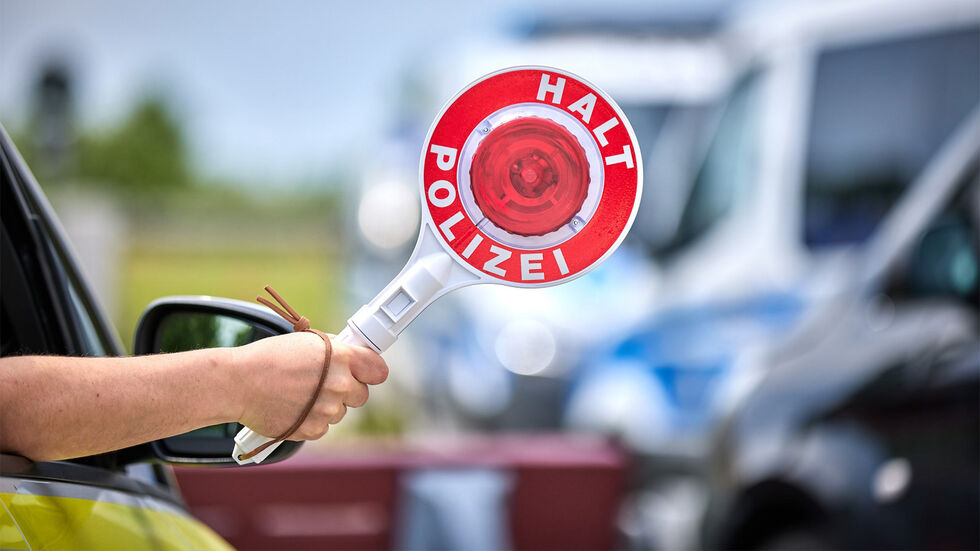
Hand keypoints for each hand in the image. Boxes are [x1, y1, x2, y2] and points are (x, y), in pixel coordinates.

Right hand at [235, 332, 387, 439]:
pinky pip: (322, 427)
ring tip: (300, 394)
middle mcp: (339, 384)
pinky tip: (293, 408)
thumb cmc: (269, 358)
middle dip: (347, 390)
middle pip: (361, 395)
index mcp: (341, 357)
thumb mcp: (307, 342)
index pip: (378, 370)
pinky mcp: (314, 429)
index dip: (371, 371)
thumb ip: (335, 351)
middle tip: (325, 384)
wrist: (239, 382)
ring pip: (340, 412)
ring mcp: (328, 409)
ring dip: (326, 406)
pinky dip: (311, 420)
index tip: (365, 372)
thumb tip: (351, 357)